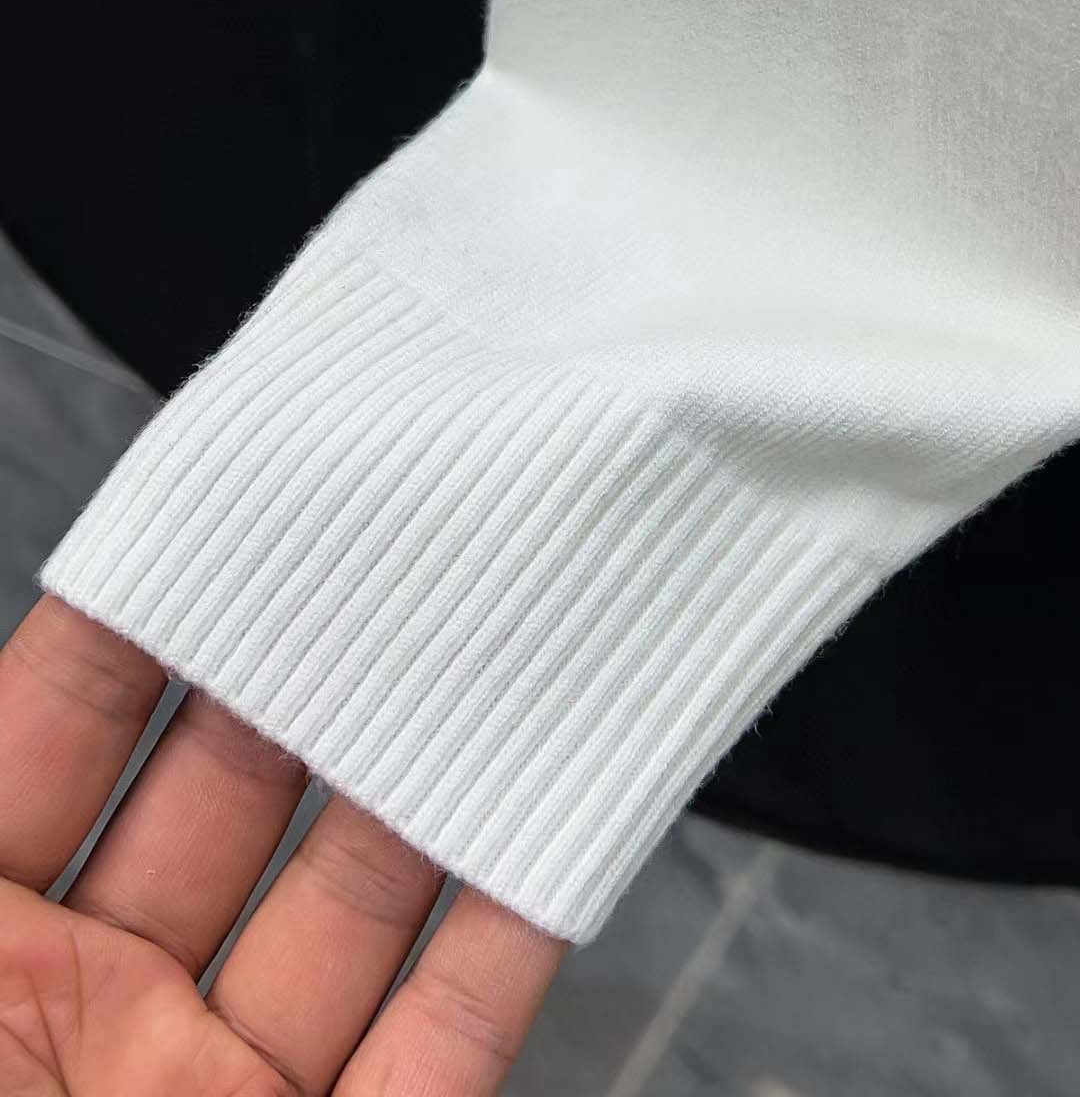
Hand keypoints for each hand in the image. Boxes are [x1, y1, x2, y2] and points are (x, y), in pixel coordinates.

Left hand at [0, 596, 564, 1094]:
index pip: (73, 736)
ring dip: (429, 798)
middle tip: (383, 578)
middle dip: (311, 685)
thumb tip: (61, 637)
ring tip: (487, 675)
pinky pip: (439, 1051)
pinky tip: (544, 849)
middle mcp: (102, 1004)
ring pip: (356, 914)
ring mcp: (216, 1090)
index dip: (143, 628)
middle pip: (237, 801)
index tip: (226, 530)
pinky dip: (504, 952)